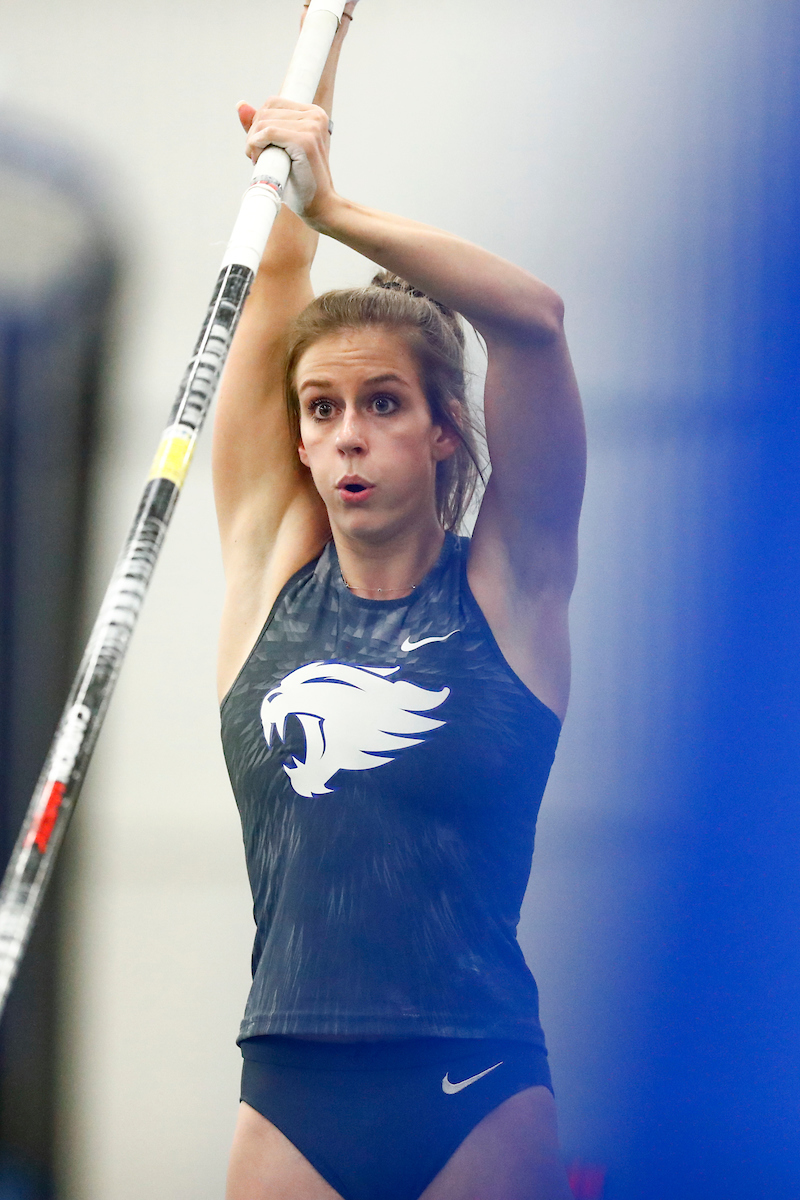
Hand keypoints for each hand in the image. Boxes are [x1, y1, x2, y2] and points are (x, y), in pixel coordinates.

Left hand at [237, 97, 334, 225]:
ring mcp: (312, 127)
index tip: (260, 146)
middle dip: (254, 133)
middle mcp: (316, 116)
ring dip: (253, 142)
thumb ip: (261, 126)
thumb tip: (240, 104)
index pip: (273, 103)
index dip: (259, 123)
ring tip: (259, 160)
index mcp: (315, 114)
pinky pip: (268, 132)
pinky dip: (256, 145)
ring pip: (264, 122)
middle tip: (257, 157)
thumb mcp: (279, 148)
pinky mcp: (305, 141)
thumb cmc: (299, 181)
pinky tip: (258, 159)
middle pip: (267, 110)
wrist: (319, 206)